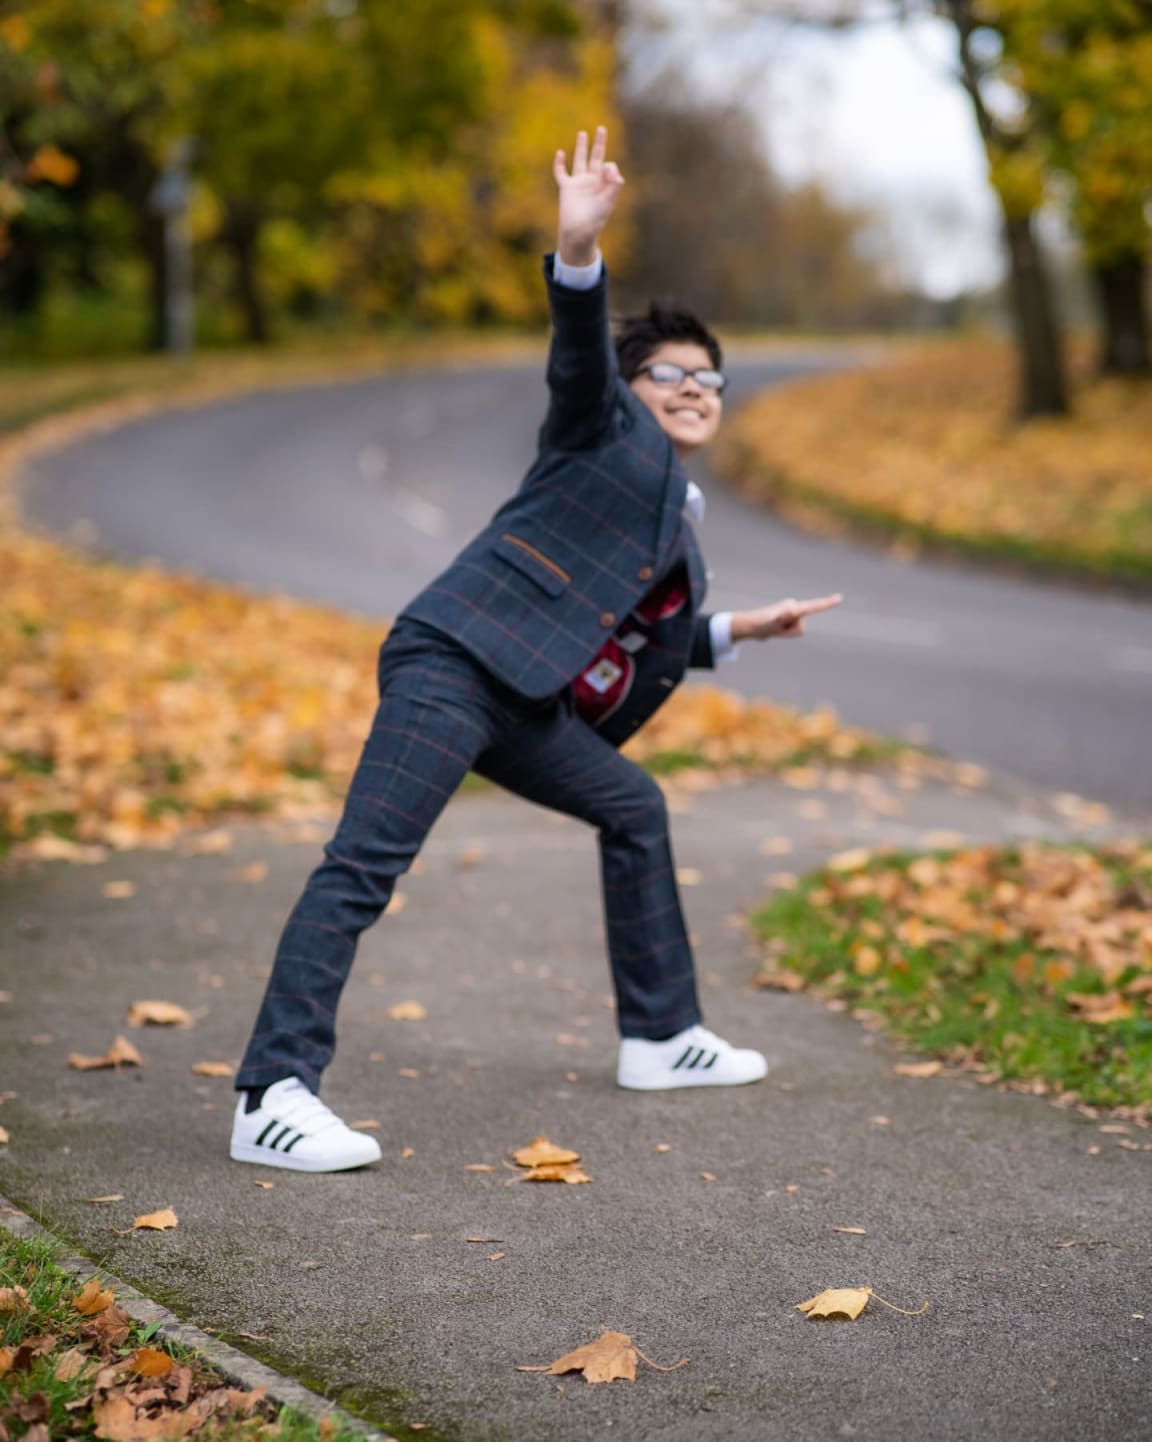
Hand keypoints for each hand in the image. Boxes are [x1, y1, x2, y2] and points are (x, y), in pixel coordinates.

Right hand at [554, 125, 624, 266]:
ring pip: (580, 161)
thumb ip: (614, 186)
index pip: (608, 166)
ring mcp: (579, 183)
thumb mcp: (607, 203)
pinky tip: (560, 153)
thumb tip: (612, 167)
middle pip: (596, 158)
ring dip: (581, 147)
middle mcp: (592, 182)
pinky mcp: (566, 188)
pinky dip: (559, 164)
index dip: (609, 167)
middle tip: (602, 128)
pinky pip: (561, 173)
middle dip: (599, 144)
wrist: (578, 234)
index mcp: (604, 185)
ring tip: (583, 133)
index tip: (607, 173)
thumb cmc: (595, 221)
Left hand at [730, 594, 842, 641]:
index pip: (813, 606)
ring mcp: (791, 612)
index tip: (840, 598)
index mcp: (792, 608)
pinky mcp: (788, 617)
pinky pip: (792, 630)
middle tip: (774, 630)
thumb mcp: (769, 624)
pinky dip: (783, 632)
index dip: (827, 603)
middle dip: (789, 633)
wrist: (748, 626)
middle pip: (802, 628)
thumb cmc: (759, 626)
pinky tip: (774, 629)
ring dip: (785, 634)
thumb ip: (780, 618)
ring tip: (773, 630)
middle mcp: (793, 608)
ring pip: (797, 631)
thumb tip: (791, 611)